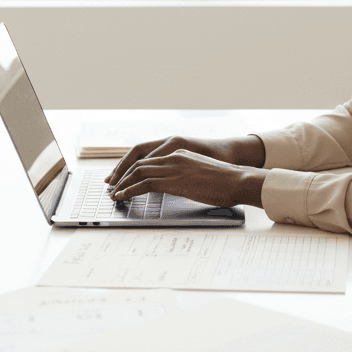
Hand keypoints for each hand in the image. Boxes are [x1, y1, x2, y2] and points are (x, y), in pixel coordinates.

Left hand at [104, 135, 263, 184]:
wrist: (237, 180)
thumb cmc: (225, 182)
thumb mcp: (202, 175)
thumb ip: (186, 177)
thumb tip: (178, 187)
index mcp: (180, 154)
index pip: (149, 159)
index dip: (133, 169)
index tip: (123, 179)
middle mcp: (173, 157)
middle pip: (139, 163)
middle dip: (123, 176)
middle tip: (113, 187)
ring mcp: (173, 167)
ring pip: (138, 172)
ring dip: (123, 184)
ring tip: (114, 194)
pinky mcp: (173, 180)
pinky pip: (144, 184)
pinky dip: (129, 190)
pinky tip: (122, 196)